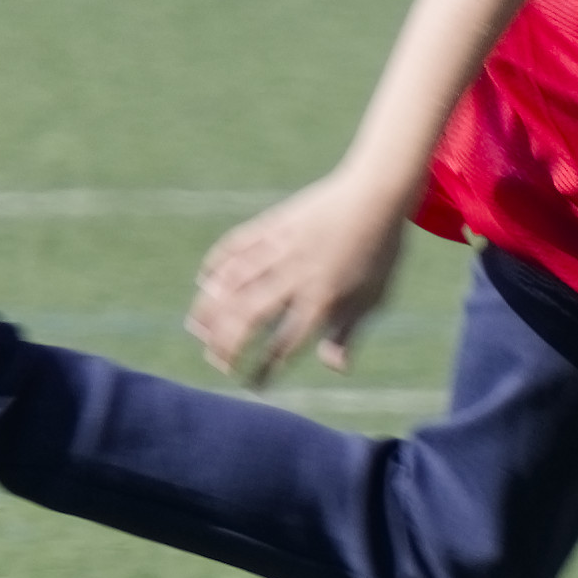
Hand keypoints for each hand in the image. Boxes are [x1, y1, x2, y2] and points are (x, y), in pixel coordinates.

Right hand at [192, 173, 409, 380]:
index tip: (253, 383)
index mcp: (325, 298)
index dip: (265, 368)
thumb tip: (335, 368)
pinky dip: (216, 265)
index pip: (285, 344)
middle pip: (248, 316)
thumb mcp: (373, 297)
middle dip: (226, 344)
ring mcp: (281, 248)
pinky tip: (205, 282)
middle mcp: (297, 276)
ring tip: (198, 330)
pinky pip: (235, 246)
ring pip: (233, 283)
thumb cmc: (380, 252)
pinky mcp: (273, 225)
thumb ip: (348, 333)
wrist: (377, 194)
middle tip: (216, 361)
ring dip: (210, 308)